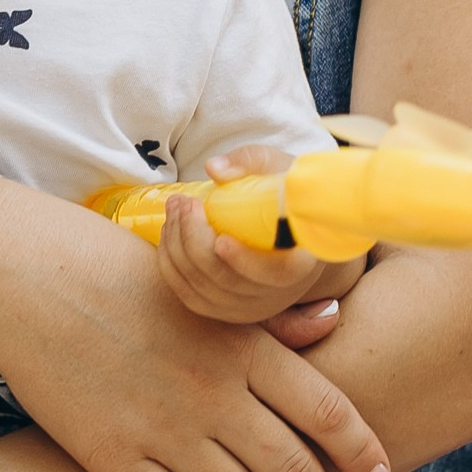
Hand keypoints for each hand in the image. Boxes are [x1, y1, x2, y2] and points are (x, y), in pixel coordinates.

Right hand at [0, 198, 392, 471]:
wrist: (31, 281)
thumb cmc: (120, 271)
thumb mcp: (204, 287)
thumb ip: (269, 317)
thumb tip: (333, 323)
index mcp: (242, 345)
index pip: (327, 411)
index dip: (362, 453)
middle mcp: (213, 393)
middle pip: (291, 468)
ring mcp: (163, 430)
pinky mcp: (115, 458)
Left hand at [157, 145, 365, 327]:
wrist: (289, 230)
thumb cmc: (284, 195)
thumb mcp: (278, 168)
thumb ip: (250, 162)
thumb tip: (213, 169)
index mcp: (302, 262)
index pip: (276, 274)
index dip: (245, 262)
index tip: (222, 239)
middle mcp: (276, 294)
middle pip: (227, 280)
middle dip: (194, 240)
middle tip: (183, 202)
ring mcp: (250, 307)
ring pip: (203, 289)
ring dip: (177, 248)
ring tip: (174, 210)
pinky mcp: (225, 309)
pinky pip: (190, 296)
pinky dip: (172, 267)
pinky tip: (169, 236)